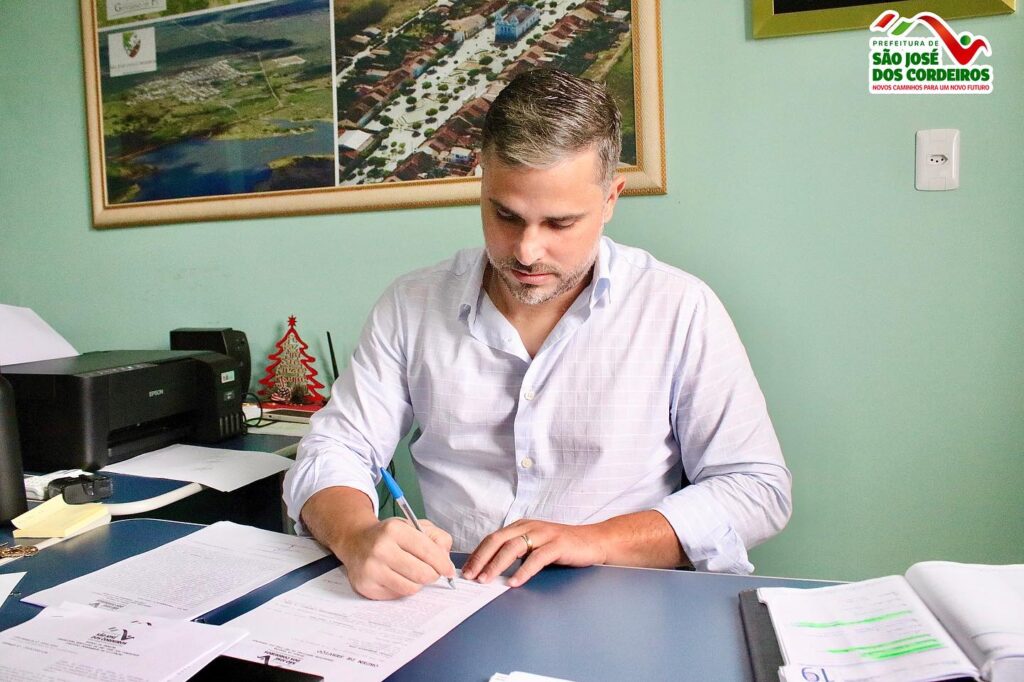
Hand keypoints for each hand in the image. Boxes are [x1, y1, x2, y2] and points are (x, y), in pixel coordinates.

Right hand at [334, 517, 454, 600]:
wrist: (355, 541)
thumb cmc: (389, 535)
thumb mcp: (413, 525)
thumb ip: (436, 537)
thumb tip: (446, 561)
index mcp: (394, 529)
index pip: (427, 551)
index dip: (443, 563)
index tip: (449, 570)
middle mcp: (380, 549)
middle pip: (422, 573)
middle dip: (433, 575)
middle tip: (433, 573)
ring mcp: (371, 569)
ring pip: (411, 588)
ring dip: (418, 583)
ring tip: (414, 573)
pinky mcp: (366, 586)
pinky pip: (397, 595)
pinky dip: (403, 588)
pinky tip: (398, 577)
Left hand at [461, 519, 606, 587]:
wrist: (594, 541)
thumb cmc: (562, 546)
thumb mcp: (535, 545)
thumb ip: (517, 553)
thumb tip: (491, 569)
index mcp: (521, 526)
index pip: (492, 538)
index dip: (477, 554)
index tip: (465, 570)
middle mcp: (529, 527)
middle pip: (497, 540)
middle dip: (481, 559)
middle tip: (469, 576)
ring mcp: (544, 534)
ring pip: (513, 547)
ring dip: (496, 565)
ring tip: (486, 580)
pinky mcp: (558, 544)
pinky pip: (536, 558)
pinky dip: (523, 571)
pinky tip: (514, 582)